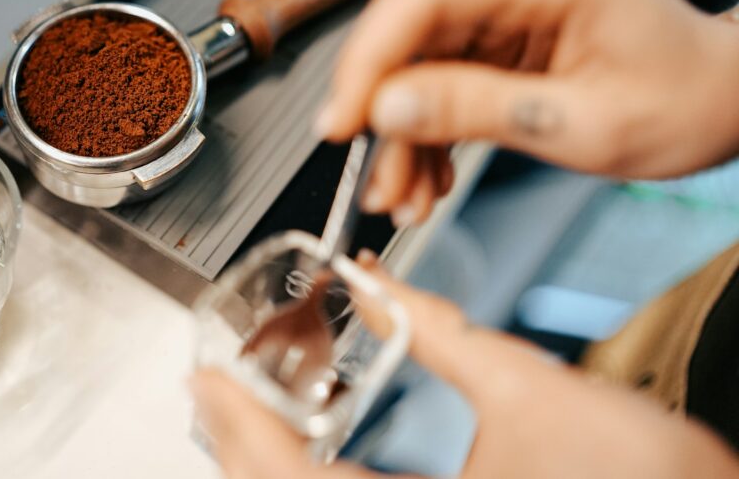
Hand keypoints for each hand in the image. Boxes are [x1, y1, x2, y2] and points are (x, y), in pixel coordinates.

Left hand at [191, 254, 738, 478]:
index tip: (207, 381)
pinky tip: (310, 453)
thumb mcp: (532, 385)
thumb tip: (386, 281)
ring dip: (269, 467)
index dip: (238, 427)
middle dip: (239, 449)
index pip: (288, 477)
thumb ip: (446, 332)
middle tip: (211, 393)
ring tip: (244, 418)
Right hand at [315, 0, 738, 223]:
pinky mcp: (496, 16)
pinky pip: (437, 65)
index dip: (368, 59)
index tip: (340, 121)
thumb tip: (384, 107)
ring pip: (415, 53)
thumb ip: (474, 109)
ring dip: (403, 129)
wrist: (716, 95)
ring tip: (404, 195)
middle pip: (409, 25)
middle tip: (374, 180)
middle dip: (383, 109)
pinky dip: (428, 122)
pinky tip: (427, 173)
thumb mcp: (577, 124)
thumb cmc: (678, 100)